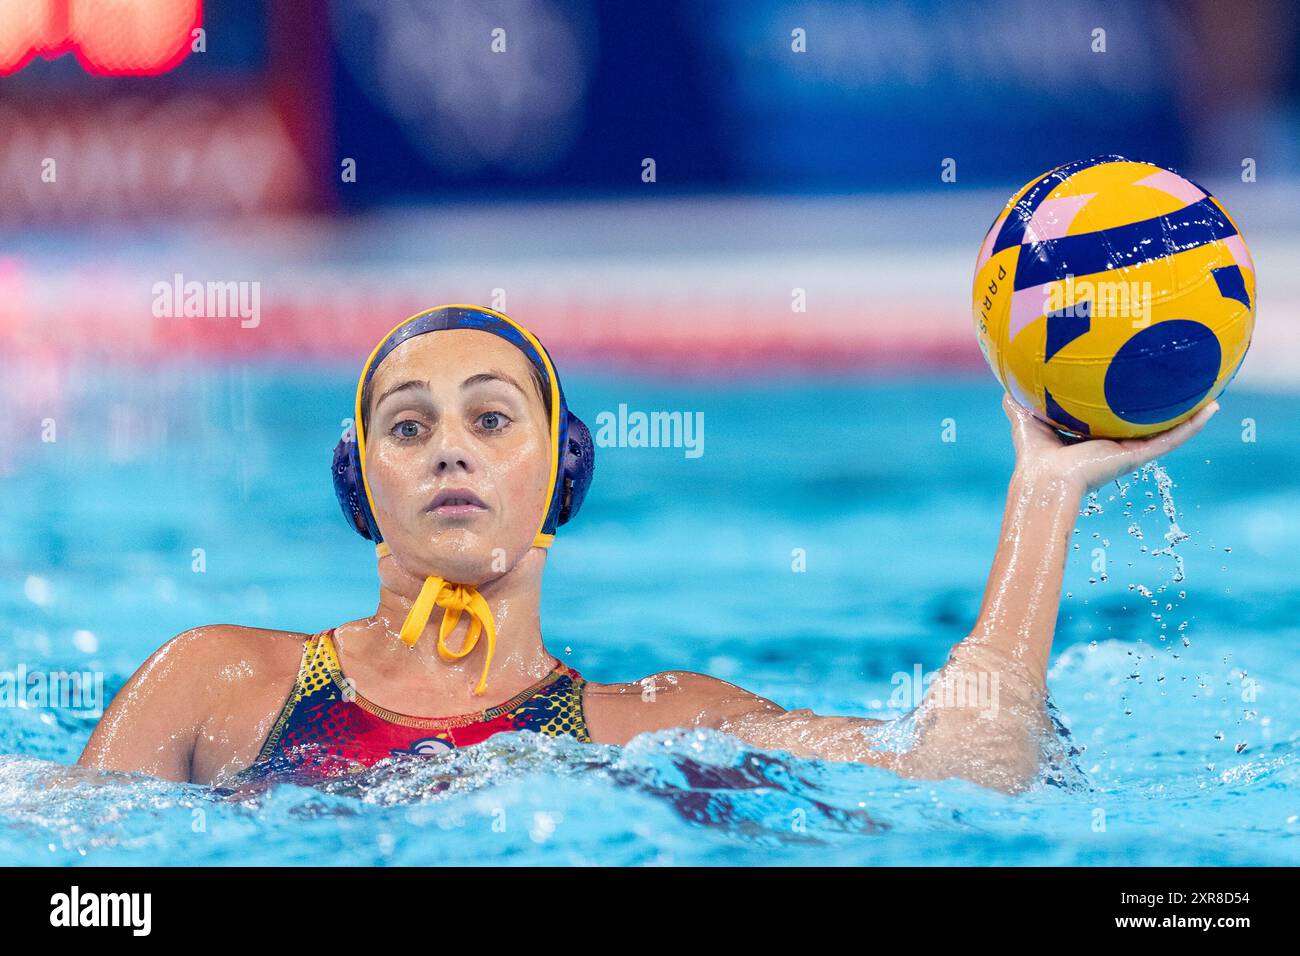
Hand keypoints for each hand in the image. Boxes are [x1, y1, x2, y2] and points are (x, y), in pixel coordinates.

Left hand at [1002, 392, 1218, 491]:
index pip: (1113, 418)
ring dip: (1190, 415)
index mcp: (1091, 437)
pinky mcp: (1137, 456)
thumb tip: (1008, 377)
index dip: (1125, 403)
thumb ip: (1020, 399)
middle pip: (1144, 424)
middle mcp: (1113, 444)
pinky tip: (1212, 408)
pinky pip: (1172, 438)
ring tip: (1212, 395)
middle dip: (1162, 408)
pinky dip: (1193, 425)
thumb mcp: (1027, 416)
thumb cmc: (1033, 452)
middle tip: (1181, 387)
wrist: (1045, 478)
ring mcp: (1129, 451)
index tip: (1139, 384)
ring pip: (1167, 431)